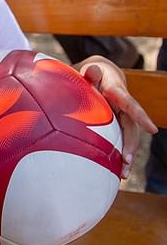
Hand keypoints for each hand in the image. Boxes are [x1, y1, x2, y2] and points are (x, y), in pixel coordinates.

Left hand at [78, 56, 156, 177]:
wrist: (99, 76)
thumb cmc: (92, 74)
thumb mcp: (91, 70)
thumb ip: (91, 72)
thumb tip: (92, 72)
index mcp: (117, 92)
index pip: (130, 104)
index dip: (140, 116)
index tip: (153, 130)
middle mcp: (123, 107)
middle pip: (130, 128)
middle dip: (131, 145)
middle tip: (126, 161)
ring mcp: (121, 117)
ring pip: (128, 138)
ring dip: (126, 156)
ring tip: (123, 174)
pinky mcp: (116, 125)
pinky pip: (120, 141)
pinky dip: (119, 156)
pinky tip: (117, 172)